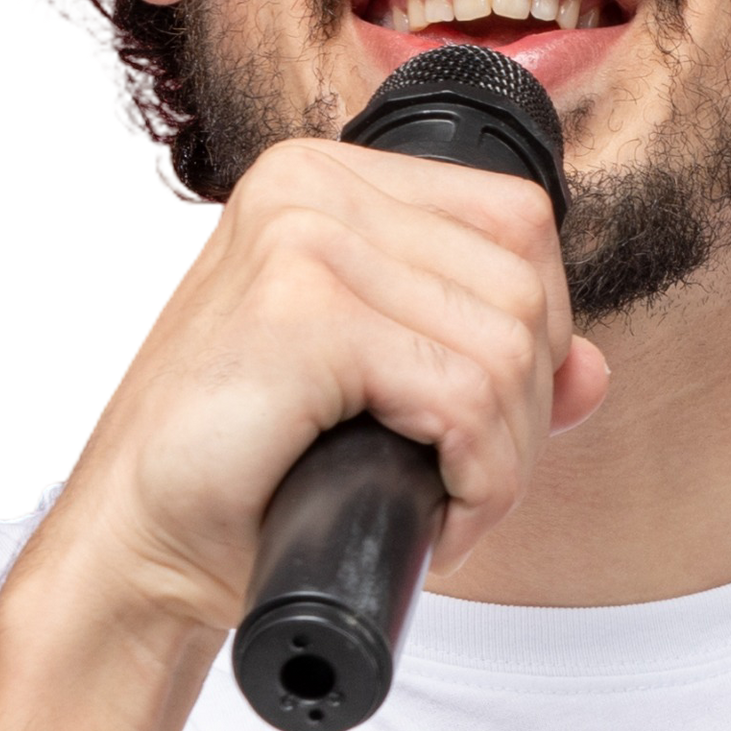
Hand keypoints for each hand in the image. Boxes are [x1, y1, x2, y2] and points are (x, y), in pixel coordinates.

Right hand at [30, 134, 609, 647]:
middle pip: (526, 282)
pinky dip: (478, 478)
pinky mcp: (300, 313)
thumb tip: (593, 369)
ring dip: (503, 455)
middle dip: (525, 406)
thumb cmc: (245, 473)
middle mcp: (311, 185)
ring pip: (510, 343)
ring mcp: (301, 239)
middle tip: (467, 481)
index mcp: (329, 179)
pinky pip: (466, 394)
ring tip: (443, 505)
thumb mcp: (377, 394)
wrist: (136, 551)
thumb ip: (483, 361)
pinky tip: (434, 518)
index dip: (539, 331)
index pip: (517, 221)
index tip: (486, 419)